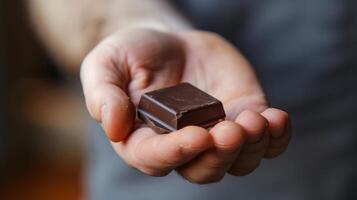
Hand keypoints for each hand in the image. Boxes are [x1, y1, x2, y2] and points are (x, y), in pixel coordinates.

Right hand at [80, 29, 291, 183]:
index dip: (177, 153)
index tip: (196, 136)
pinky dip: (276, 137)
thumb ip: (103, 93)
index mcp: (144, 140)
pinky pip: (265, 141)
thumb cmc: (132, 55)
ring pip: (239, 161)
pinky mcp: (240, 116)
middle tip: (229, 131)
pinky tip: (276, 118)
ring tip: (254, 119)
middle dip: (220, 156)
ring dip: (251, 146)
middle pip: (204, 169)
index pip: (157, 159)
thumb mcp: (106, 64)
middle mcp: (183, 145)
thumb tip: (112, 126)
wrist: (168, 42)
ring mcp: (215, 133)